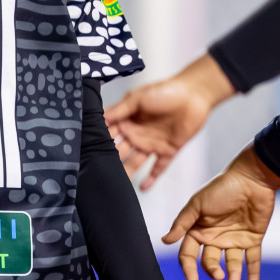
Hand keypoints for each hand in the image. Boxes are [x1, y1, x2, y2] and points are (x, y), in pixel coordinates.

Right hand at [108, 54, 235, 190]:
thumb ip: (120, 109)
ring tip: (114, 186)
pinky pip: (158, 168)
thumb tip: (99, 119)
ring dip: (126, 174)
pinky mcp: (168, 150)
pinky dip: (151, 178)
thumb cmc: (166, 91)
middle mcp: (136, 134)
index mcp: (127, 121)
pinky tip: (142, 189)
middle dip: (108, 162)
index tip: (83, 155)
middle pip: (119, 152)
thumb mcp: (138, 98)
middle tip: (96, 174)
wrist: (195, 94)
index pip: (108, 135)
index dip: (97, 143)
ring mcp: (152, 144)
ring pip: (135, 163)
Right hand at [163, 147, 279, 279]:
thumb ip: (182, 223)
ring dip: (232, 273)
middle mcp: (215, 237)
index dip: (189, 267)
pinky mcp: (253, 238)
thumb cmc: (223, 187)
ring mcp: (235, 239)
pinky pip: (252, 260)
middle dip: (212, 270)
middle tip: (218, 275)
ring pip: (231, 263)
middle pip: (209, 261)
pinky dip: (253, 274)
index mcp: (199, 230)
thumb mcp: (198, 204)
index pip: (189, 254)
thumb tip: (165, 241)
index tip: (193, 279)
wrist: (253, 178)